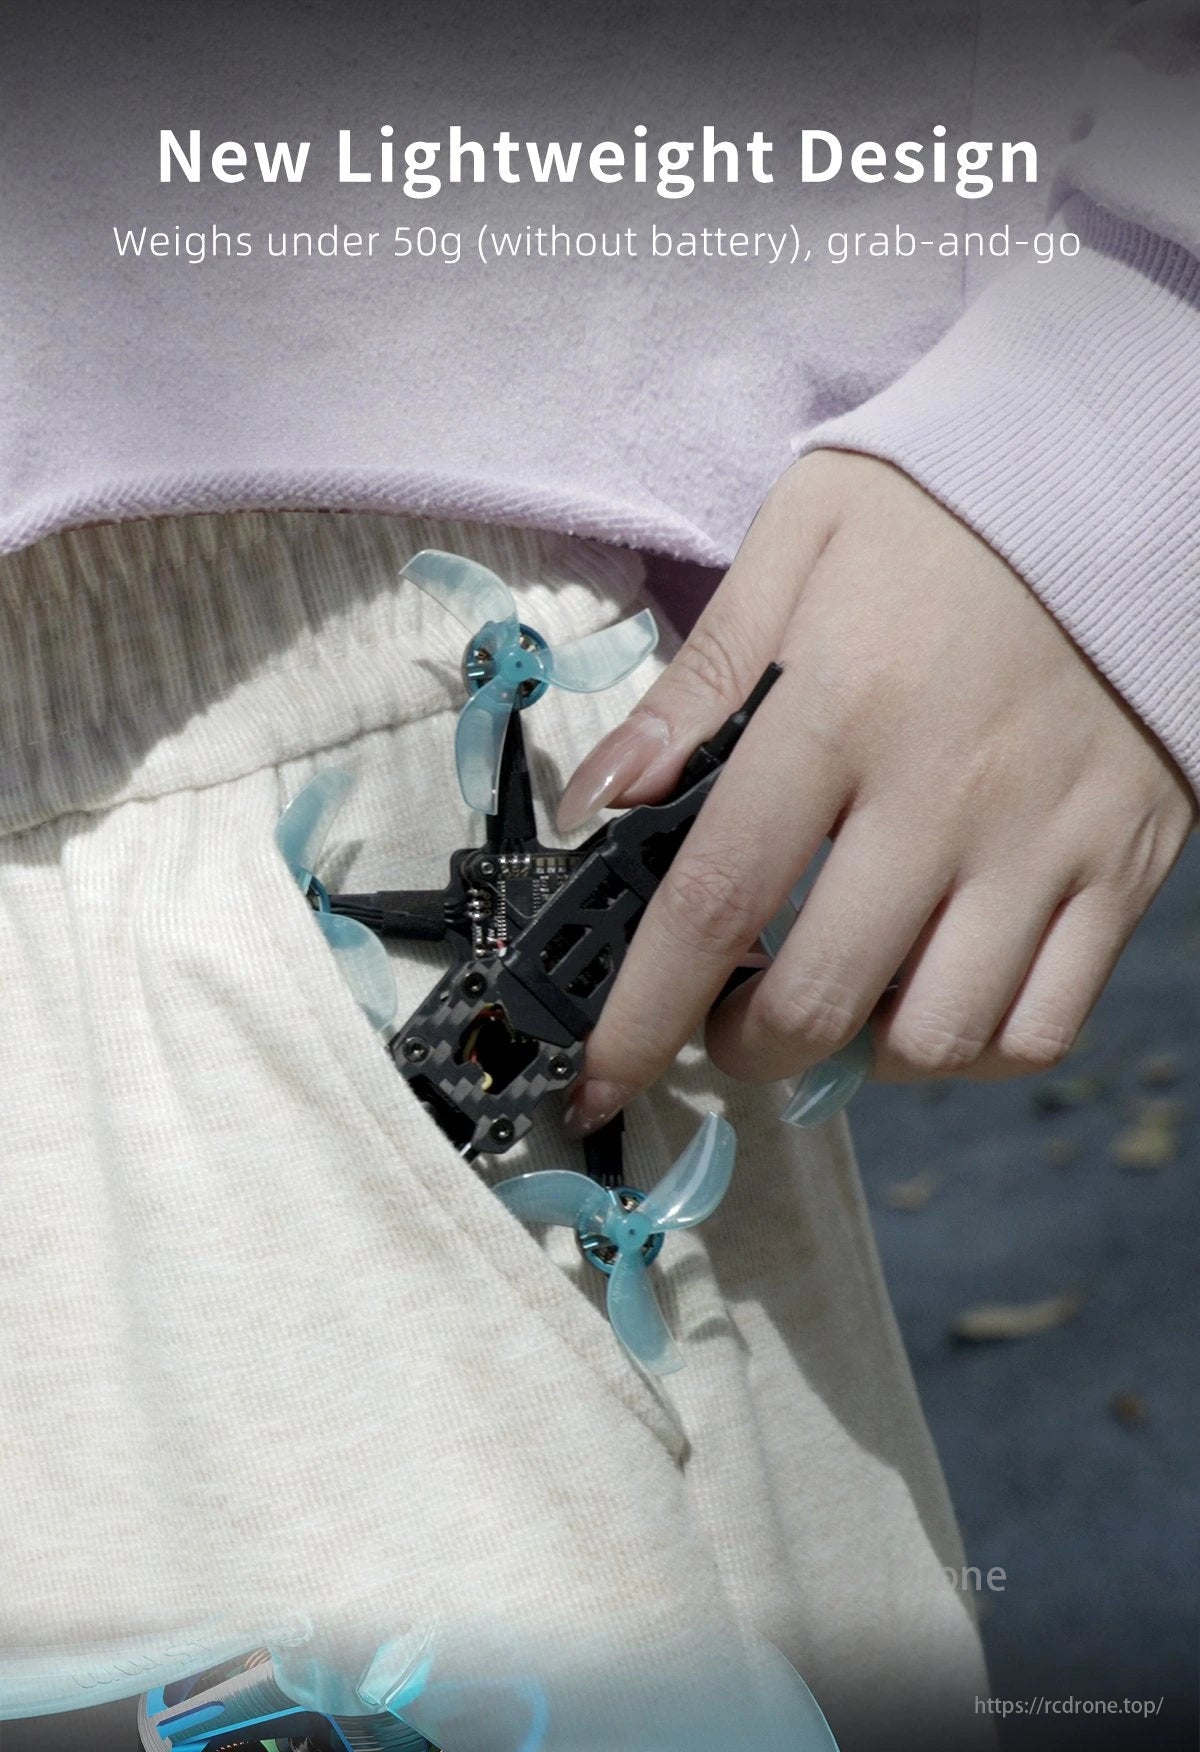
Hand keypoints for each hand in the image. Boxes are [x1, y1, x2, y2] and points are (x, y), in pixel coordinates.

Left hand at [557, 451, 1195, 1134]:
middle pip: (822, 998)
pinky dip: (971, 1050)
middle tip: (725, 1020)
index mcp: (842, 707)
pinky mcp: (1122, 869)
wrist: (1135, 481)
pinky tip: (929, 1001)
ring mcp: (1045, 842)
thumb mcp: (801, 544)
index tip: (600, 1077)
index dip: (642, 1012)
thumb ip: (698, 681)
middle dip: (742, 1047)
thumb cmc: (951, 512)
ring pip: (938, 1038)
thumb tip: (597, 803)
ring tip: (833, 1004)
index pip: (717, 897)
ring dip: (856, 1057)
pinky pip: (1046, 1025)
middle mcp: (946, 793)